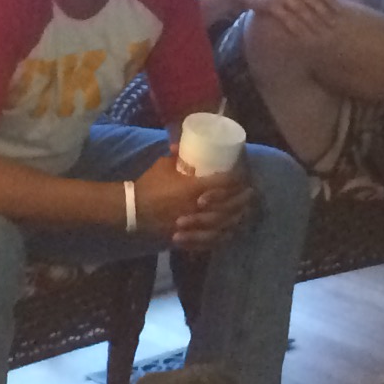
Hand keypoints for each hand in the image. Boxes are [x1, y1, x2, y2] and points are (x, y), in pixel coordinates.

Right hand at [133, 153, 255, 248]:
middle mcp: (198, 207)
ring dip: (237, 216)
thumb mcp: (163, 165)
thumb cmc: (149, 185)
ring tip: (245, 210)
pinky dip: (224, 234)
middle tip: (251, 192)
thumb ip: (176, 156)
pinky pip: (212, 239)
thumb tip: (182, 144)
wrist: (132, 210)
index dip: (237, 179)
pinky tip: (231, 230)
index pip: (223, 182)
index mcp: (193, 188)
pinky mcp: (190, 236)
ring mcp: (195, 224)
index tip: (243, 175)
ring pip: (224, 223)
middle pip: (229, 204)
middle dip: (242, 198)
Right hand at [257, 0, 341, 44]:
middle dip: (325, 14)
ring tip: (321, 34)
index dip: (330, 1)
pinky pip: (286, 18)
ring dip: (313, 23)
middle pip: (312, 1)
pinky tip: (303, 35)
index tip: (339, 12)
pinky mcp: (271, 4)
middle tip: (334, 26)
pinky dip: (296, 27)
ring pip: (301, 11)